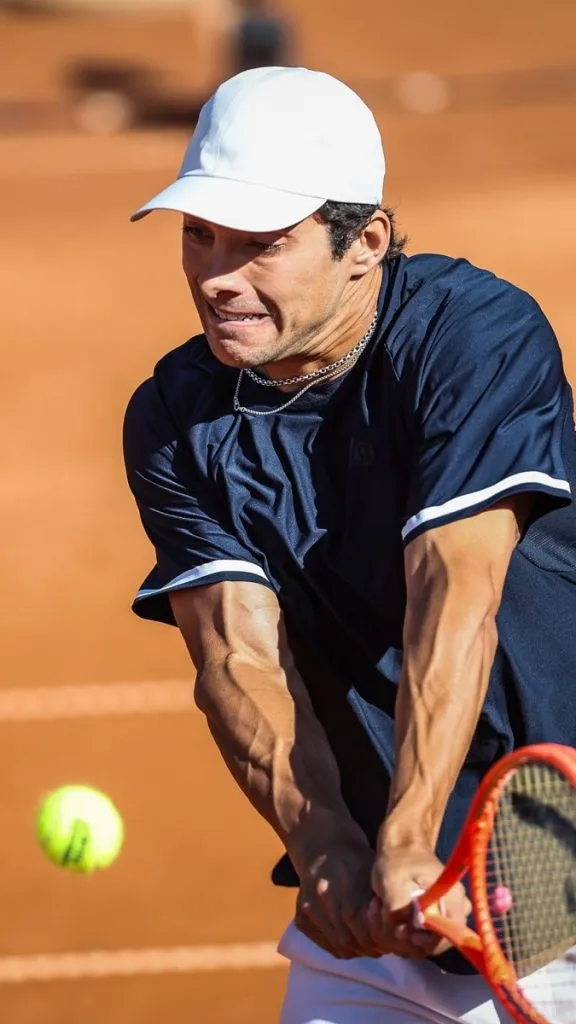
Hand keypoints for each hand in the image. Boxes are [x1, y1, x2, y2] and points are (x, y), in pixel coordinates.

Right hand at [294, 834, 393, 959]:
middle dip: (372, 945)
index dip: (381, 937)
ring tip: (371, 942)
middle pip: (352, 938)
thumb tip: (404, 930)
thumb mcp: (376, 872)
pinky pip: (326, 944)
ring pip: (339, 945)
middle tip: (385, 944)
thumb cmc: (357, 857)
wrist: (322, 845)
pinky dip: (342, 947)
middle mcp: (324, 896)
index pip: (365, 927)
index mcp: (346, 882)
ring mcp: (310, 908)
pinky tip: (353, 938)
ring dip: (359, 948)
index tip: (393, 937)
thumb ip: (385, 900)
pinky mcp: (301, 918)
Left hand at [370, 843, 471, 957]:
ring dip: (394, 931)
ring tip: (378, 908)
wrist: (400, 849)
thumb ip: (401, 907)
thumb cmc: (398, 861)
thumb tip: (406, 932)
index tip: (404, 933)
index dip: (426, 942)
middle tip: (381, 914)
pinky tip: (382, 911)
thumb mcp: (393, 881)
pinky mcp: (431, 920)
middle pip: (432, 944)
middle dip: (403, 935)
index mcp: (453, 900)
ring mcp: (443, 916)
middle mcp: (454, 910)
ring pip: (420, 942)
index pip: (449, 938)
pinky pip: (414, 936)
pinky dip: (395, 928)